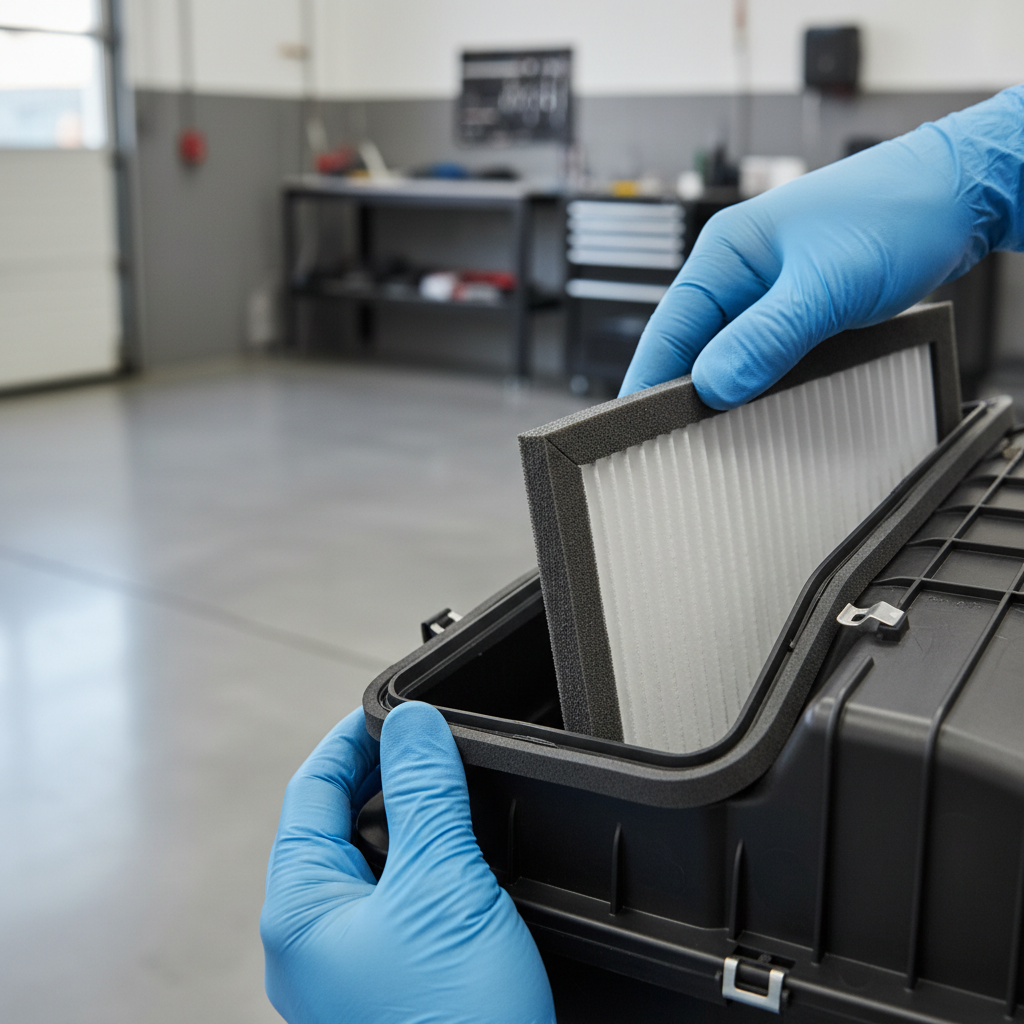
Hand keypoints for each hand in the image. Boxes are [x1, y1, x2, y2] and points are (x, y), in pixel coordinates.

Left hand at [260, 702, 554, 1023]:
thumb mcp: (441, 885)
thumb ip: (425, 794)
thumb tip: (413, 724)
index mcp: (300, 910)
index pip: (314, 791)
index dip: (354, 741)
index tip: (394, 709)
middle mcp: (314, 940)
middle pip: (337, 825)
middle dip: (385, 778)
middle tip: (434, 746)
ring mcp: (351, 969)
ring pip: (373, 865)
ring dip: (410, 822)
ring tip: (455, 794)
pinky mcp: (393, 987)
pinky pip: (399, 903)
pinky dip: (428, 867)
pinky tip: (465, 862)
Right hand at [621, 86, 1023, 408]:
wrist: (962, 194)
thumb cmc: (899, 214)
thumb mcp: (825, 286)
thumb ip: (766, 338)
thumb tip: (715, 385)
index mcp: (726, 252)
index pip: (668, 329)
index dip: (649, 379)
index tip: (637, 424)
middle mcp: (740, 269)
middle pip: (692, 343)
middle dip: (685, 389)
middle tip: (678, 440)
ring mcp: (768, 287)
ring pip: (728, 348)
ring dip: (725, 384)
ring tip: (716, 428)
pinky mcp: (797, 302)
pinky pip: (762, 348)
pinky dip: (758, 375)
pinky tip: (763, 398)